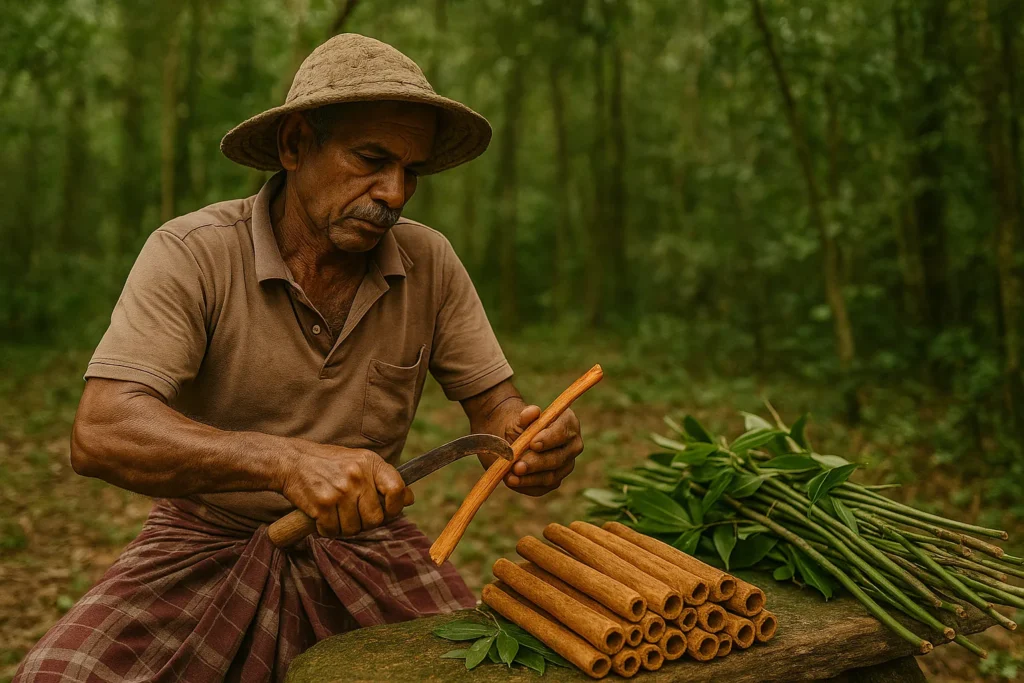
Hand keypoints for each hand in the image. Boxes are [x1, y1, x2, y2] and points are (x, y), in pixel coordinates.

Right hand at [281, 444, 413, 537]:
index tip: (387, 511)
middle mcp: (357, 475)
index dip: (395, 506)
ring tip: (336, 513)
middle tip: (353, 514)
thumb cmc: (329, 464)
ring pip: (353, 528)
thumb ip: (383, 479)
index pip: (397, 489)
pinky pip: (332, 530)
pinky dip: (327, 529)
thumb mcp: (360, 462)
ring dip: (344, 527)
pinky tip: (323, 516)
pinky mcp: (322, 504)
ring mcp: (340, 491)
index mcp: (370, 462)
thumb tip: (410, 499)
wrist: (292, 461)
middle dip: (365, 522)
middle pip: (375, 518)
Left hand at [502, 406, 582, 495]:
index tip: (532, 444)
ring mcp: (566, 465)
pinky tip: (512, 482)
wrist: (514, 439)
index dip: (549, 439)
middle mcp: (572, 445)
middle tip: (517, 466)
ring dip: (529, 478)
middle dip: (536, 463)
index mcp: (568, 423)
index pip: (563, 432)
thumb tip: (532, 412)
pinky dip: (526, 486)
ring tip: (510, 477)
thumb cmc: (520, 426)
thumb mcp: (519, 419)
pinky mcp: (555, 481)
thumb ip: (525, 416)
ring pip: (550, 476)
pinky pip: (542, 488)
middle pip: (558, 458)